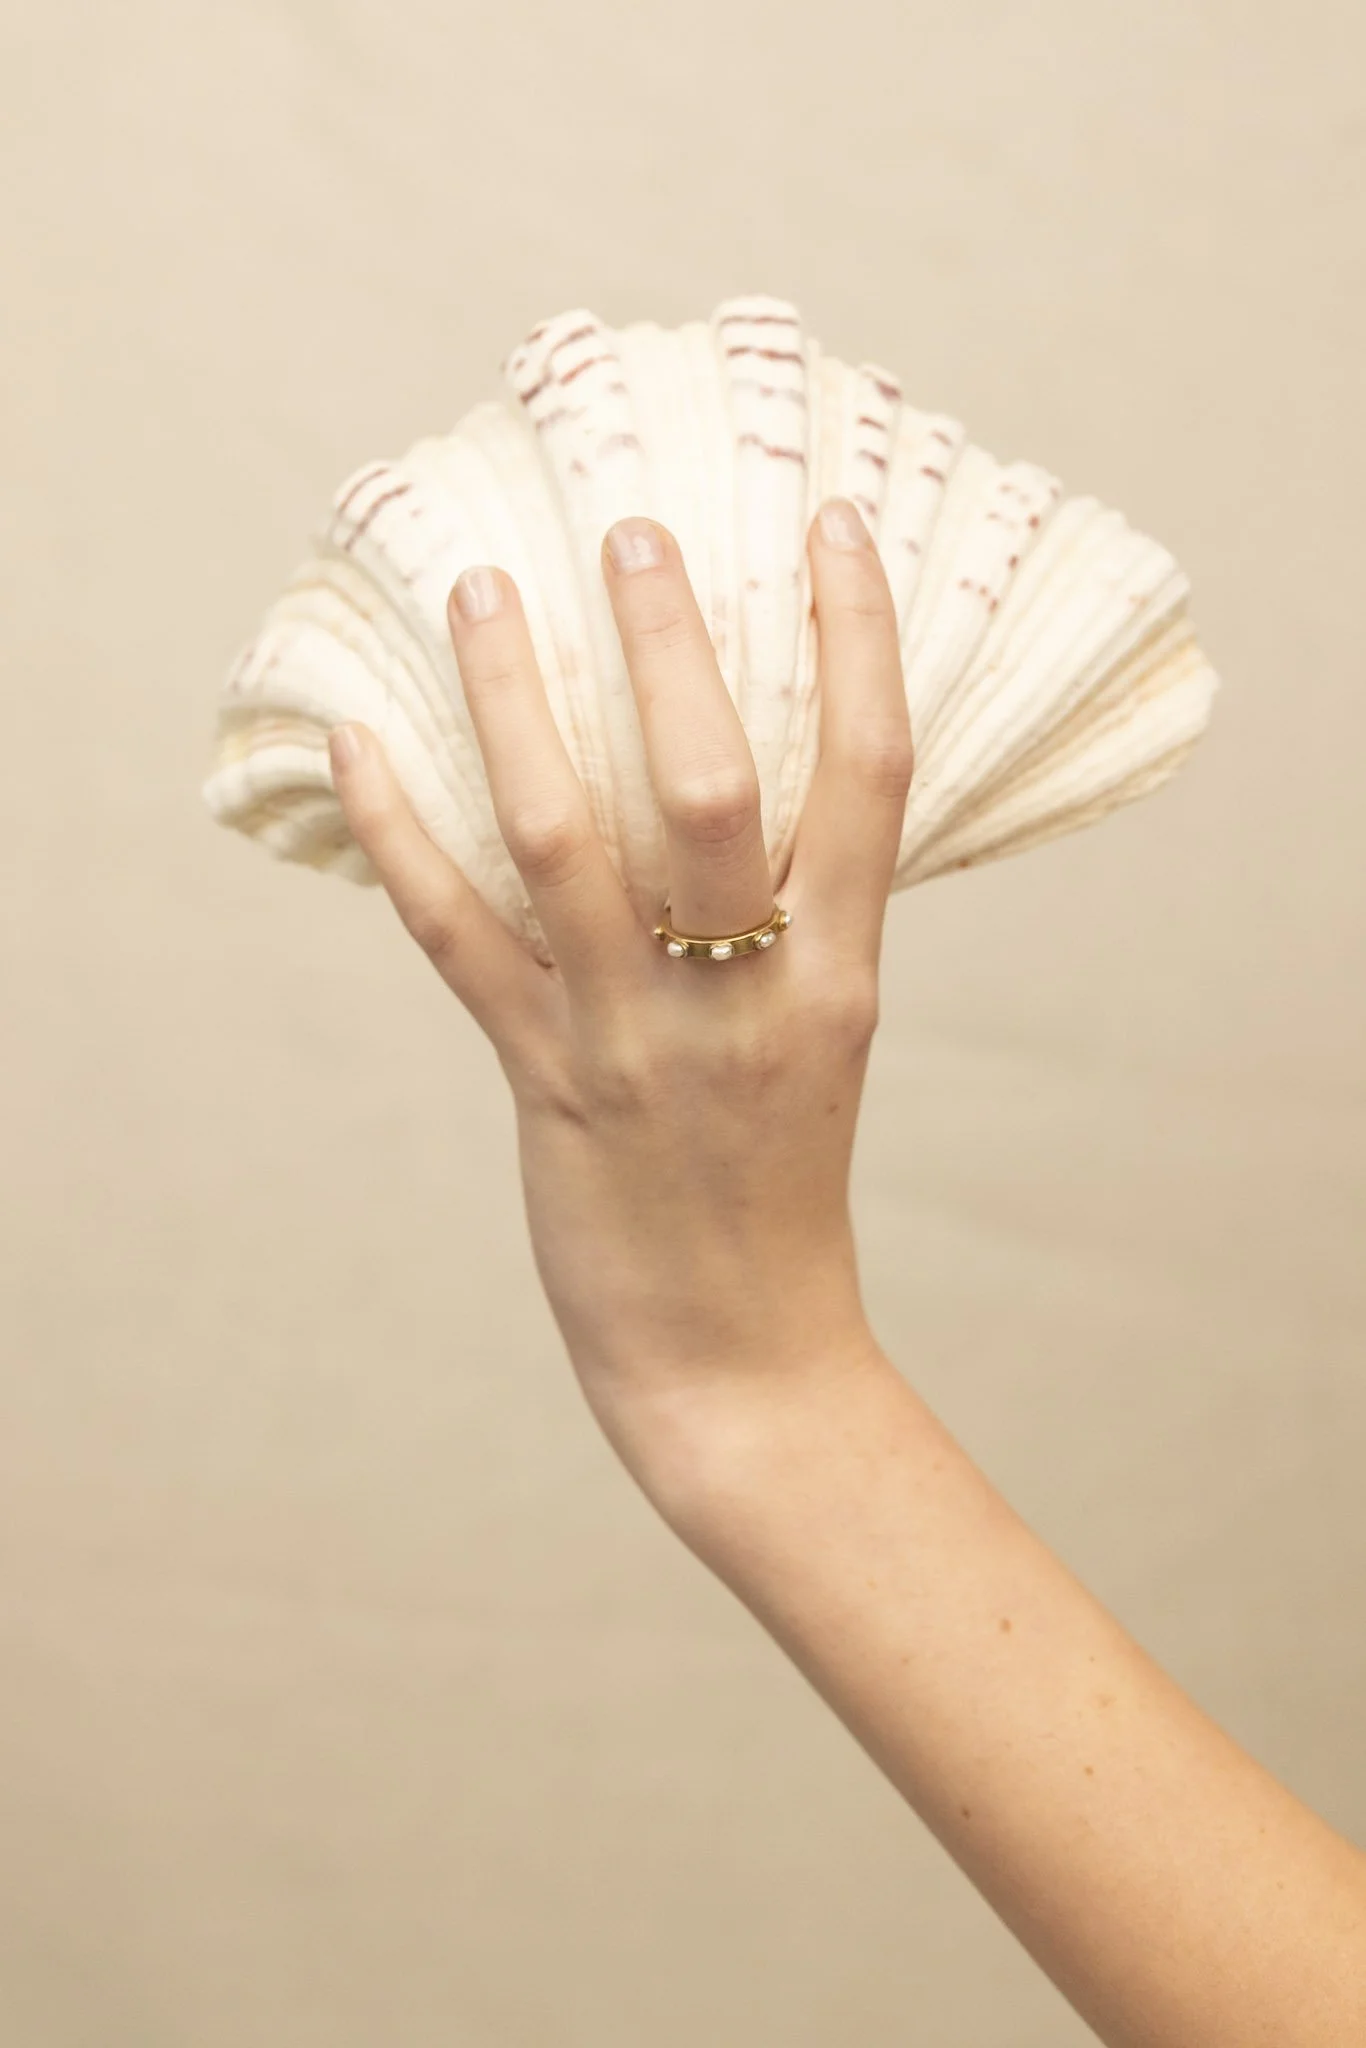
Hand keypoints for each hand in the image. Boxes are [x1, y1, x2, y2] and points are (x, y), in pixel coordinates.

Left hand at [327, 499, 912, 1498]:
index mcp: (845, 970)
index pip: (875, 773)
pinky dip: (401, 833)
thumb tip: (735, 790)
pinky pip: (459, 934)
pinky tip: (358, 746)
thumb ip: (796, 923)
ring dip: (518, 702)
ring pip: (569, 835)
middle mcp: (751, 991)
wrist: (746, 1361)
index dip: (861, 636)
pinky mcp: (548, 1080)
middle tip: (626, 531)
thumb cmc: (780, 1188)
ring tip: (485, 595)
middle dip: (673, 642)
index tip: (830, 524)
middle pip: (718, 781)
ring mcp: (642, 1035)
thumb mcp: (822, 1039)